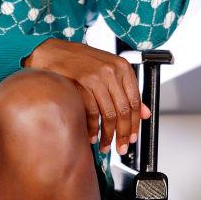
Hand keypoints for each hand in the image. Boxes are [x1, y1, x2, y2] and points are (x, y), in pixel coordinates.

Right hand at [24, 39, 149, 153]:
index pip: (135, 101)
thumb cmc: (82, 61)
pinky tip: (92, 136)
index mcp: (123, 67)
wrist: (55, 52)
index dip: (135, 123)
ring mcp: (97, 77)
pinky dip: (92, 128)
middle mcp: (112, 71)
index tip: (133, 137)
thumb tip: (145, 113)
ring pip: (109, 114)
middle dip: (123, 134)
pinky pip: (91, 112)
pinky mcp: (81, 83)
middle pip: (123, 110)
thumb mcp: (109, 70)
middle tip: (121, 147)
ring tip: (105, 146)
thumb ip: (127, 90)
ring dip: (107, 135)